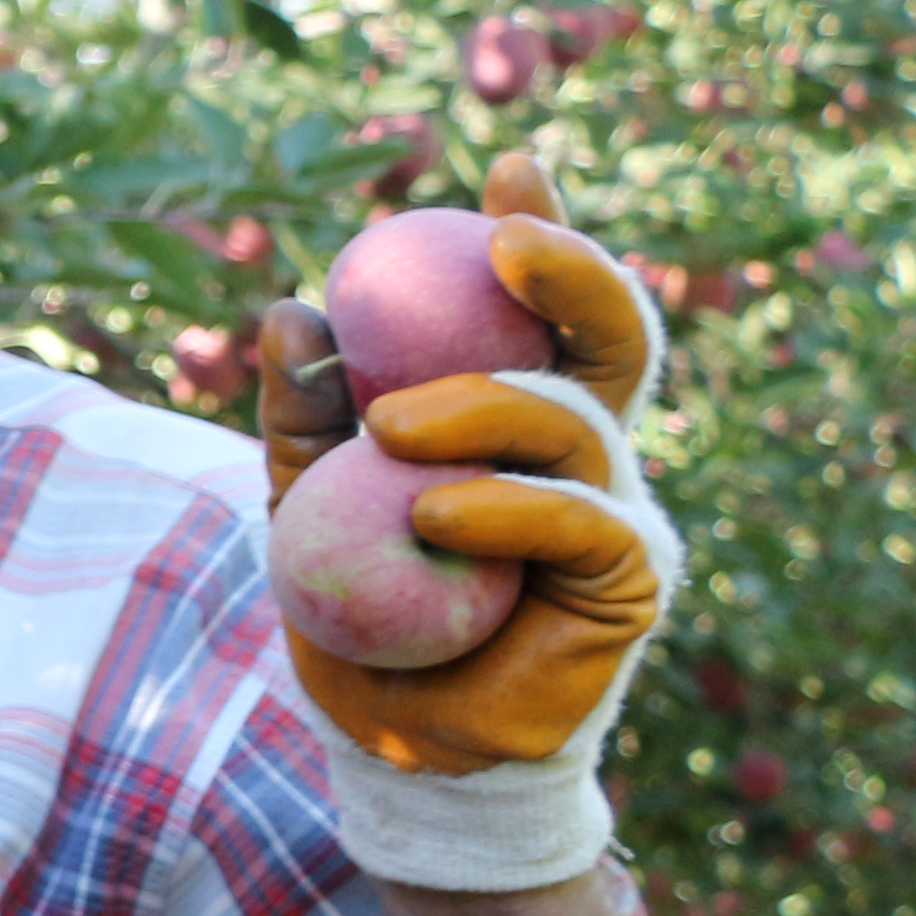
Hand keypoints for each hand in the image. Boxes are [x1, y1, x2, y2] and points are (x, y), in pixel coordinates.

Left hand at [253, 154, 685, 889]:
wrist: (401, 747)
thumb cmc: (363, 615)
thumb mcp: (307, 502)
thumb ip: (303, 417)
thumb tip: (288, 311)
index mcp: (524, 414)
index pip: (544, 308)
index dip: (544, 231)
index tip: (507, 168)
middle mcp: (587, 451)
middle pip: (613, 333)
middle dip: (575, 270)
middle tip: (506, 243)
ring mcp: (616, 512)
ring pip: (576, 422)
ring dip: (485, 408)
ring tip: (389, 430)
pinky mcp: (627, 585)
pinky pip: (577, 522)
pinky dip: (502, 506)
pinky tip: (436, 512)